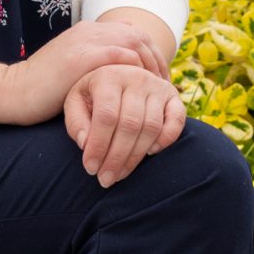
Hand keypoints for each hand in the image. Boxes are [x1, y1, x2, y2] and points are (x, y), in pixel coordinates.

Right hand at [0, 20, 160, 127]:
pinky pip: (120, 56)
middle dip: (156, 60)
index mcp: (87, 31)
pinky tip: (141, 88)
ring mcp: (84, 42)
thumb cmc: (42, 90)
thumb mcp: (72, 70)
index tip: (157, 77)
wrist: (12, 92)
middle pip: (138, 35)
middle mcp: (88, 31)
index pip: (131, 32)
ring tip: (157, 90)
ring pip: (133, 42)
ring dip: (150, 65)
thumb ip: (93, 65)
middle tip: (165, 85)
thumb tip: (119, 80)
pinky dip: (136, 70)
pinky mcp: (80, 58)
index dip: (150, 54)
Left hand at [65, 63, 186, 187]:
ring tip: (120, 174)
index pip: (106, 116)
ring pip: (151, 127)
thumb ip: (76, 122)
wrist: (119, 73)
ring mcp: (157, 86)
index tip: (91, 168)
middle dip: (116, 158)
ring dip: (136, 156)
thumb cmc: (93, 95)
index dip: (98, 146)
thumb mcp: (76, 102)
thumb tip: (86, 144)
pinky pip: (177, 120)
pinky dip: (166, 139)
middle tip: (105, 180)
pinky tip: (150, 153)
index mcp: (108, 76)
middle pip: (130, 125)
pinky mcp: (173, 95)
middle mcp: (135, 78)